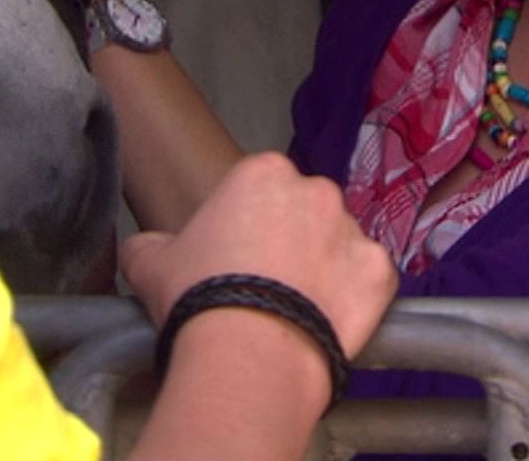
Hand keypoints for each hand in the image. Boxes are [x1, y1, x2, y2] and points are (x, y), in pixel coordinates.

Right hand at [119, 152, 396, 360]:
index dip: (247, 223)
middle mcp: (316, 190)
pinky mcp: (381, 273)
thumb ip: (151, 244)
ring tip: (297, 309)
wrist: (249, 355)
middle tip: (267, 282)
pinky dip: (354, 298)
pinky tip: (325, 321)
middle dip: (290, 240)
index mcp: (263, 173)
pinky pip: (369, 281)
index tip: (237, 255)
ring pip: (339, 244)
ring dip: (324, 267)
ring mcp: (354, 231)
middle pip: (305, 211)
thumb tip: (146, 249)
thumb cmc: (200, 298)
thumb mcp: (151, 263)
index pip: (260, 187)